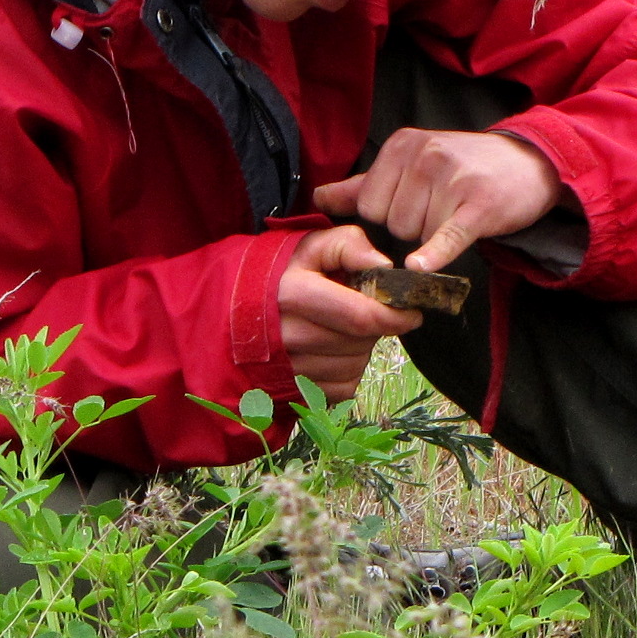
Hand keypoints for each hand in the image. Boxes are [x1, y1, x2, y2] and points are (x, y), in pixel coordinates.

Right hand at [276, 223, 422, 402]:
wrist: (225, 315)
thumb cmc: (275, 274)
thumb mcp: (307, 246)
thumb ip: (348, 245)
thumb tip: (385, 266)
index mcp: (294, 296)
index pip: (361, 316)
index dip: (394, 315)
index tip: (411, 311)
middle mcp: (290, 337)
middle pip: (361, 341)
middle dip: (375, 326)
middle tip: (363, 309)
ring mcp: (290, 369)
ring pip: (356, 365)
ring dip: (361, 348)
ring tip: (339, 328)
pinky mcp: (295, 392)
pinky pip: (344, 386)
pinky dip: (347, 369)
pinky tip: (330, 350)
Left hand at [311, 129, 563, 273]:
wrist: (529, 163)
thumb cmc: (465, 167)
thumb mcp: (413, 163)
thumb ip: (365, 184)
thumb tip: (318, 197)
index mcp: (401, 145)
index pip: (369, 205)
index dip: (390, 216)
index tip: (418, 204)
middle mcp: (424, 156)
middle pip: (392, 223)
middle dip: (413, 227)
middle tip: (443, 209)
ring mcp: (452, 179)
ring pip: (417, 235)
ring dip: (435, 236)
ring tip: (459, 213)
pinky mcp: (478, 205)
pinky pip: (445, 236)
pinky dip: (433, 255)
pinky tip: (420, 267)